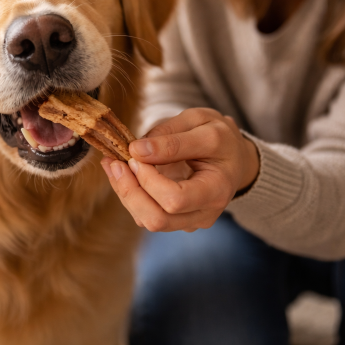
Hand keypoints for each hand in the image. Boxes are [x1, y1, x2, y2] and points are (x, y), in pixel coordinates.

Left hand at [101, 108, 259, 231]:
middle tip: (115, 161)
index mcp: (217, 188)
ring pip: (147, 220)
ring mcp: (189, 220)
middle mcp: (205, 213)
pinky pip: (145, 215)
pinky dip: (128, 195)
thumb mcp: (200, 124)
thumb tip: (137, 151)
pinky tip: (121, 172)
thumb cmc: (218, 137)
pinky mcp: (175, 219)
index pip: (175, 199)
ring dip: (124, 193)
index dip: (148, 179)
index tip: (135, 152)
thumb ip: (171, 139)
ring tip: (112, 164)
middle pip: (158, 219)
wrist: (231, 155)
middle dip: (129, 191)